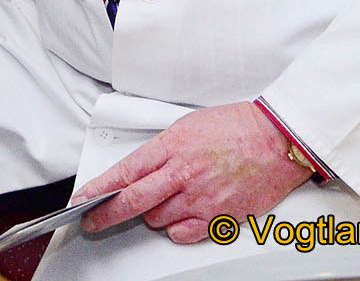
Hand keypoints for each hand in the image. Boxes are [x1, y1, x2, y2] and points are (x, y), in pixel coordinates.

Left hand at [74, 102, 311, 243]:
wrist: (278, 139)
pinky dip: (177, 229)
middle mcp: (182, 174)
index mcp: (172, 146)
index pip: (124, 172)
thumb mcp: (189, 126)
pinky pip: (183, 233)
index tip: (82, 199)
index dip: (98, 189)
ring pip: (157, 219)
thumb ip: (163, 150)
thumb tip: (142, 169)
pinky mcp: (218, 216)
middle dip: (106, 214)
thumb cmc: (238, 128)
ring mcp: (199, 197)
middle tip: (93, 220)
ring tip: (169, 199)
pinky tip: (183, 216)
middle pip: (131, 201)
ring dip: (154, 214)